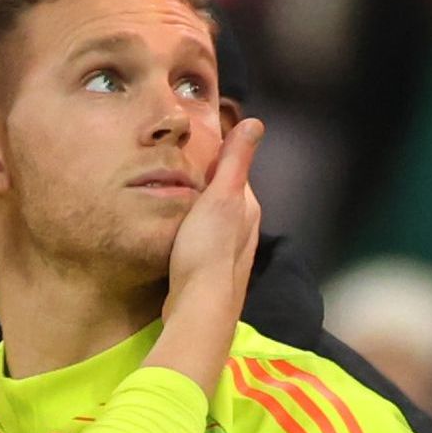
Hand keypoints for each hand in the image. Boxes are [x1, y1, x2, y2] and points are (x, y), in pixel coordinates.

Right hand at [155, 117, 269, 388]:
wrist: (199, 308)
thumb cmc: (207, 250)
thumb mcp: (221, 196)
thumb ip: (235, 161)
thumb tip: (256, 124)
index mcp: (248, 208)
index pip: (235, 173)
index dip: (217, 160)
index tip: (195, 149)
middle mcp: (245, 231)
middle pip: (225, 199)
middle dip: (207, 186)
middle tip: (178, 173)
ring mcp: (229, 255)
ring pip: (214, 223)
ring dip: (199, 211)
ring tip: (175, 201)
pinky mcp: (211, 274)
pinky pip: (202, 244)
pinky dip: (192, 234)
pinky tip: (176, 236)